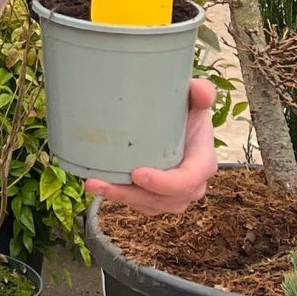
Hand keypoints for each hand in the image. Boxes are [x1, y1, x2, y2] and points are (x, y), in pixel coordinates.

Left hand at [84, 77, 217, 215]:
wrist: (178, 123)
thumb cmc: (187, 111)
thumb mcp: (196, 99)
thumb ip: (202, 92)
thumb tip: (198, 90)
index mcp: (202, 163)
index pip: (188, 180)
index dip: (165, 183)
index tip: (137, 174)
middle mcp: (191, 186)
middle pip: (164, 200)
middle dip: (132, 195)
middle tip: (103, 182)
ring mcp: (173, 195)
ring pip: (147, 205)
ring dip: (119, 197)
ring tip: (94, 184)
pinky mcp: (156, 197)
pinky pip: (138, 204)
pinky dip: (118, 196)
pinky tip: (98, 185)